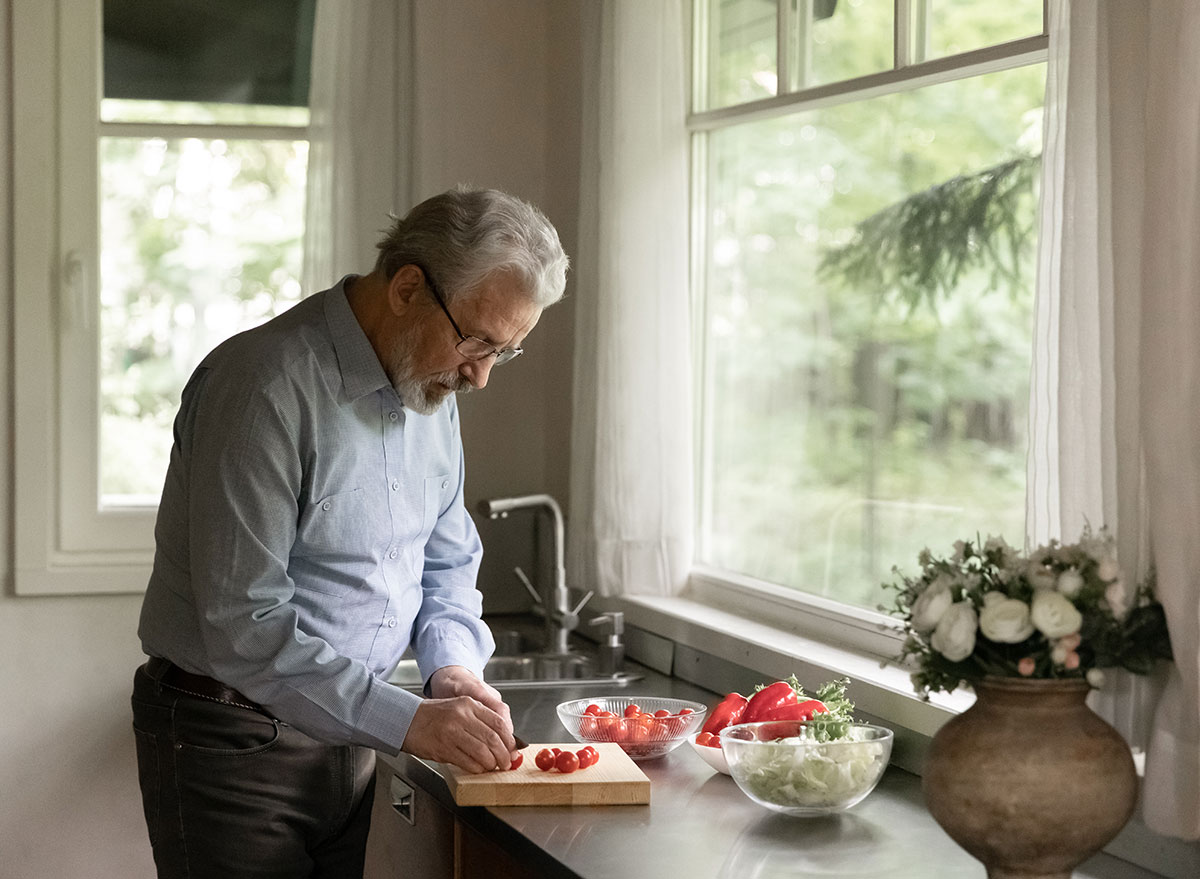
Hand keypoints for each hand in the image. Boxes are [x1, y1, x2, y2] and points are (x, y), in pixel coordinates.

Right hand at [402, 666, 517, 772]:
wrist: (407, 720)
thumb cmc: (435, 716)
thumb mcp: (459, 708)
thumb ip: (480, 720)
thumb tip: (503, 739)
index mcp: (469, 704)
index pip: (498, 722)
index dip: (509, 739)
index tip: (513, 749)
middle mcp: (462, 716)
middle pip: (493, 739)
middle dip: (504, 755)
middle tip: (507, 763)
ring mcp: (452, 732)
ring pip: (482, 752)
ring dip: (491, 764)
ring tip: (493, 767)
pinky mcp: (444, 748)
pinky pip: (468, 762)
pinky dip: (477, 768)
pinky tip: (478, 769)